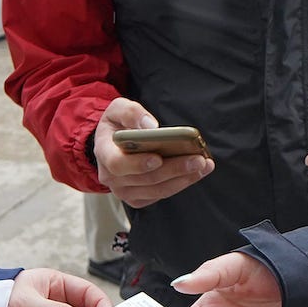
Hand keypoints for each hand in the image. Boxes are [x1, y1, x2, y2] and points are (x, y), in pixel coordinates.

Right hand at [92, 96, 214, 208]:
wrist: (114, 142)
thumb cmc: (117, 124)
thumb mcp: (118, 108)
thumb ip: (131, 112)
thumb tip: (151, 125)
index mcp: (104, 153)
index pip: (118, 164)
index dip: (138, 164)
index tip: (158, 158)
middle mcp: (112, 177)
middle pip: (145, 179)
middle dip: (174, 169)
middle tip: (197, 159)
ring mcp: (125, 191)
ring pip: (157, 190)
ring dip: (183, 178)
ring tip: (203, 165)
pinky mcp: (139, 198)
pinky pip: (162, 194)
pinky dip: (181, 183)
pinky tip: (197, 172)